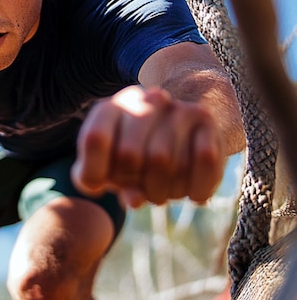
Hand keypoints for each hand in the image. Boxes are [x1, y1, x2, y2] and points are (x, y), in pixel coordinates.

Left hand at [71, 85, 224, 207]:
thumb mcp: (106, 169)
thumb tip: (135, 199)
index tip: (97, 185)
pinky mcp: (205, 118)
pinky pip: (205, 160)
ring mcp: (177, 107)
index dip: (94, 171)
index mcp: (111, 108)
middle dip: (131, 183)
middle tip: (138, 188)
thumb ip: (105, 181)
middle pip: (129, 154)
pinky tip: (190, 192)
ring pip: (166, 162)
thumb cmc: (130, 160)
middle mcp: (144, 100)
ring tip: (161, 189)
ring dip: (163, 191)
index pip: (95, 138)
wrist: (179, 137)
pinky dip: (197, 189)